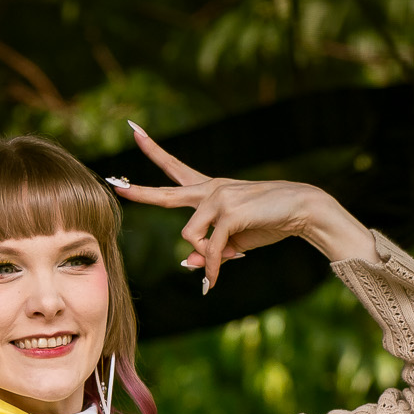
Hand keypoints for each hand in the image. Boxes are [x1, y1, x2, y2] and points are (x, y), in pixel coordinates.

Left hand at [109, 124, 373, 289]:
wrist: (299, 210)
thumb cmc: (267, 222)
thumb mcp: (233, 240)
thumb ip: (209, 250)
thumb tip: (187, 264)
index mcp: (208, 189)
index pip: (175, 168)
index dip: (154, 151)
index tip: (135, 132)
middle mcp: (208, 188)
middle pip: (165, 194)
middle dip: (138, 192)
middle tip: (114, 184)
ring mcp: (217, 198)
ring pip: (190, 237)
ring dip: (204, 258)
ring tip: (220, 267)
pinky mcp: (228, 212)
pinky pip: (209, 249)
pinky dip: (212, 269)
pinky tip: (215, 281)